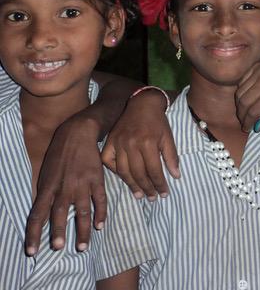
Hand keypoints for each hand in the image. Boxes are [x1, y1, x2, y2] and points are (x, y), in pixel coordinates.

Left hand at [25, 115, 104, 255]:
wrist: (78, 134)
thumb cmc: (59, 154)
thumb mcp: (46, 172)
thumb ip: (46, 193)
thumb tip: (43, 214)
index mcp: (48, 187)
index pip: (37, 215)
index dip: (33, 234)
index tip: (32, 251)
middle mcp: (64, 188)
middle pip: (60, 214)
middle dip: (59, 232)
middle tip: (58, 248)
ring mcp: (82, 184)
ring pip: (82, 212)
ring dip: (83, 231)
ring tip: (83, 246)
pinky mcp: (96, 180)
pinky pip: (99, 200)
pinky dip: (101, 214)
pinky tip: (100, 225)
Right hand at [101, 89, 178, 198]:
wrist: (142, 103)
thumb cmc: (158, 121)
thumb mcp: (168, 137)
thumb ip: (172, 157)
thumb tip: (176, 176)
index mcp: (148, 143)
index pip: (154, 170)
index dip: (159, 184)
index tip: (164, 193)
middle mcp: (131, 144)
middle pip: (138, 173)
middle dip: (146, 188)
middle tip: (152, 197)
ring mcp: (118, 143)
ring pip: (123, 171)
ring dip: (131, 185)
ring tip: (139, 194)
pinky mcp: (110, 141)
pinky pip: (108, 161)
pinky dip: (115, 171)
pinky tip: (124, 178)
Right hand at [236, 58, 259, 131]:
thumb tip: (256, 128)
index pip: (254, 111)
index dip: (248, 122)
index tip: (246, 128)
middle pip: (244, 102)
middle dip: (241, 115)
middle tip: (243, 121)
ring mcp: (258, 71)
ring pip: (240, 92)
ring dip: (239, 105)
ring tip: (243, 112)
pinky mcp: (255, 66)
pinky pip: (241, 82)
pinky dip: (241, 92)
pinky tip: (245, 99)